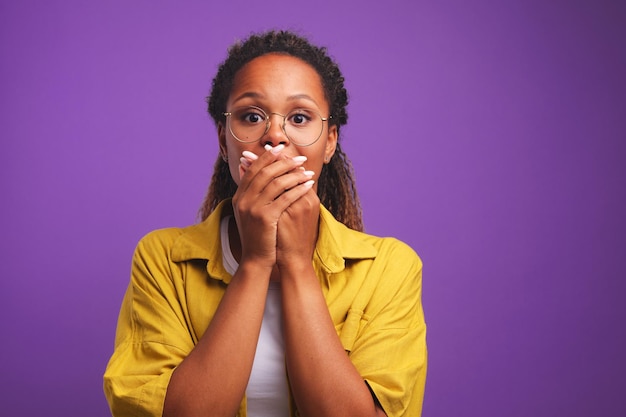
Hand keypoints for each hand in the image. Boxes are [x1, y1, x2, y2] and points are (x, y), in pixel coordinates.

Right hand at [232, 145, 314, 269]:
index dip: (267, 157)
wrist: (255, 259)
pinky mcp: (265, 217)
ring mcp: (252, 208)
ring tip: (308, 171)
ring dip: (295, 174)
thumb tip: (258, 175)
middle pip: (265, 172)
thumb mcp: (250, 212)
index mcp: (239, 196)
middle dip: (284, 162)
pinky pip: (285, 197)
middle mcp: (243, 200)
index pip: (253, 169)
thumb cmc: (258, 235)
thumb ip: (253, 193)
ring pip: (276, 183)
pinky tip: (308, 185)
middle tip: (300, 158)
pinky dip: (298, 188)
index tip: (281, 149)